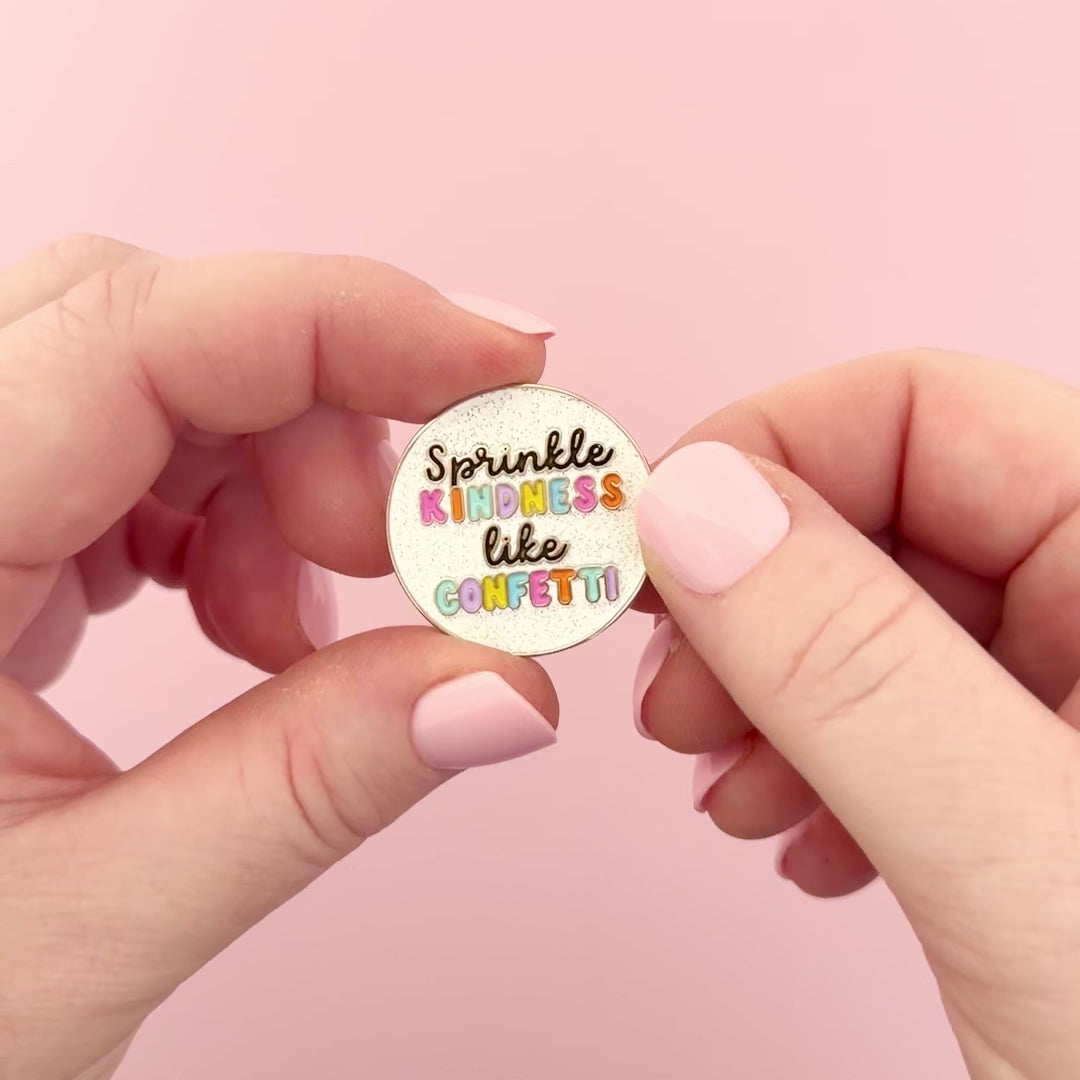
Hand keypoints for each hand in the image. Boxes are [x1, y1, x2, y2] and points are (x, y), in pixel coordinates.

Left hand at [0, 235, 559, 1079]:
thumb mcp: (84, 926)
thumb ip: (306, 786)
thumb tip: (505, 688)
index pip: (133, 331)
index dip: (345, 320)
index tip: (503, 366)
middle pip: (147, 331)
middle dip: (323, 421)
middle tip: (416, 550)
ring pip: (151, 391)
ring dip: (282, 483)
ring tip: (305, 635)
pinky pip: (130, 463)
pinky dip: (234, 522)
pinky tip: (255, 631)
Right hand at [632, 350, 1079, 1078]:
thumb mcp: (1031, 868)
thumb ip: (854, 671)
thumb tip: (691, 508)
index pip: (931, 412)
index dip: (770, 455)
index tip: (651, 546)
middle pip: (884, 516)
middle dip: (747, 598)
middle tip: (671, 697)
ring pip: (871, 622)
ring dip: (767, 694)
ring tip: (731, 795)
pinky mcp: (1038, 782)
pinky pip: (893, 716)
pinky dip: (815, 763)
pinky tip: (800, 842)